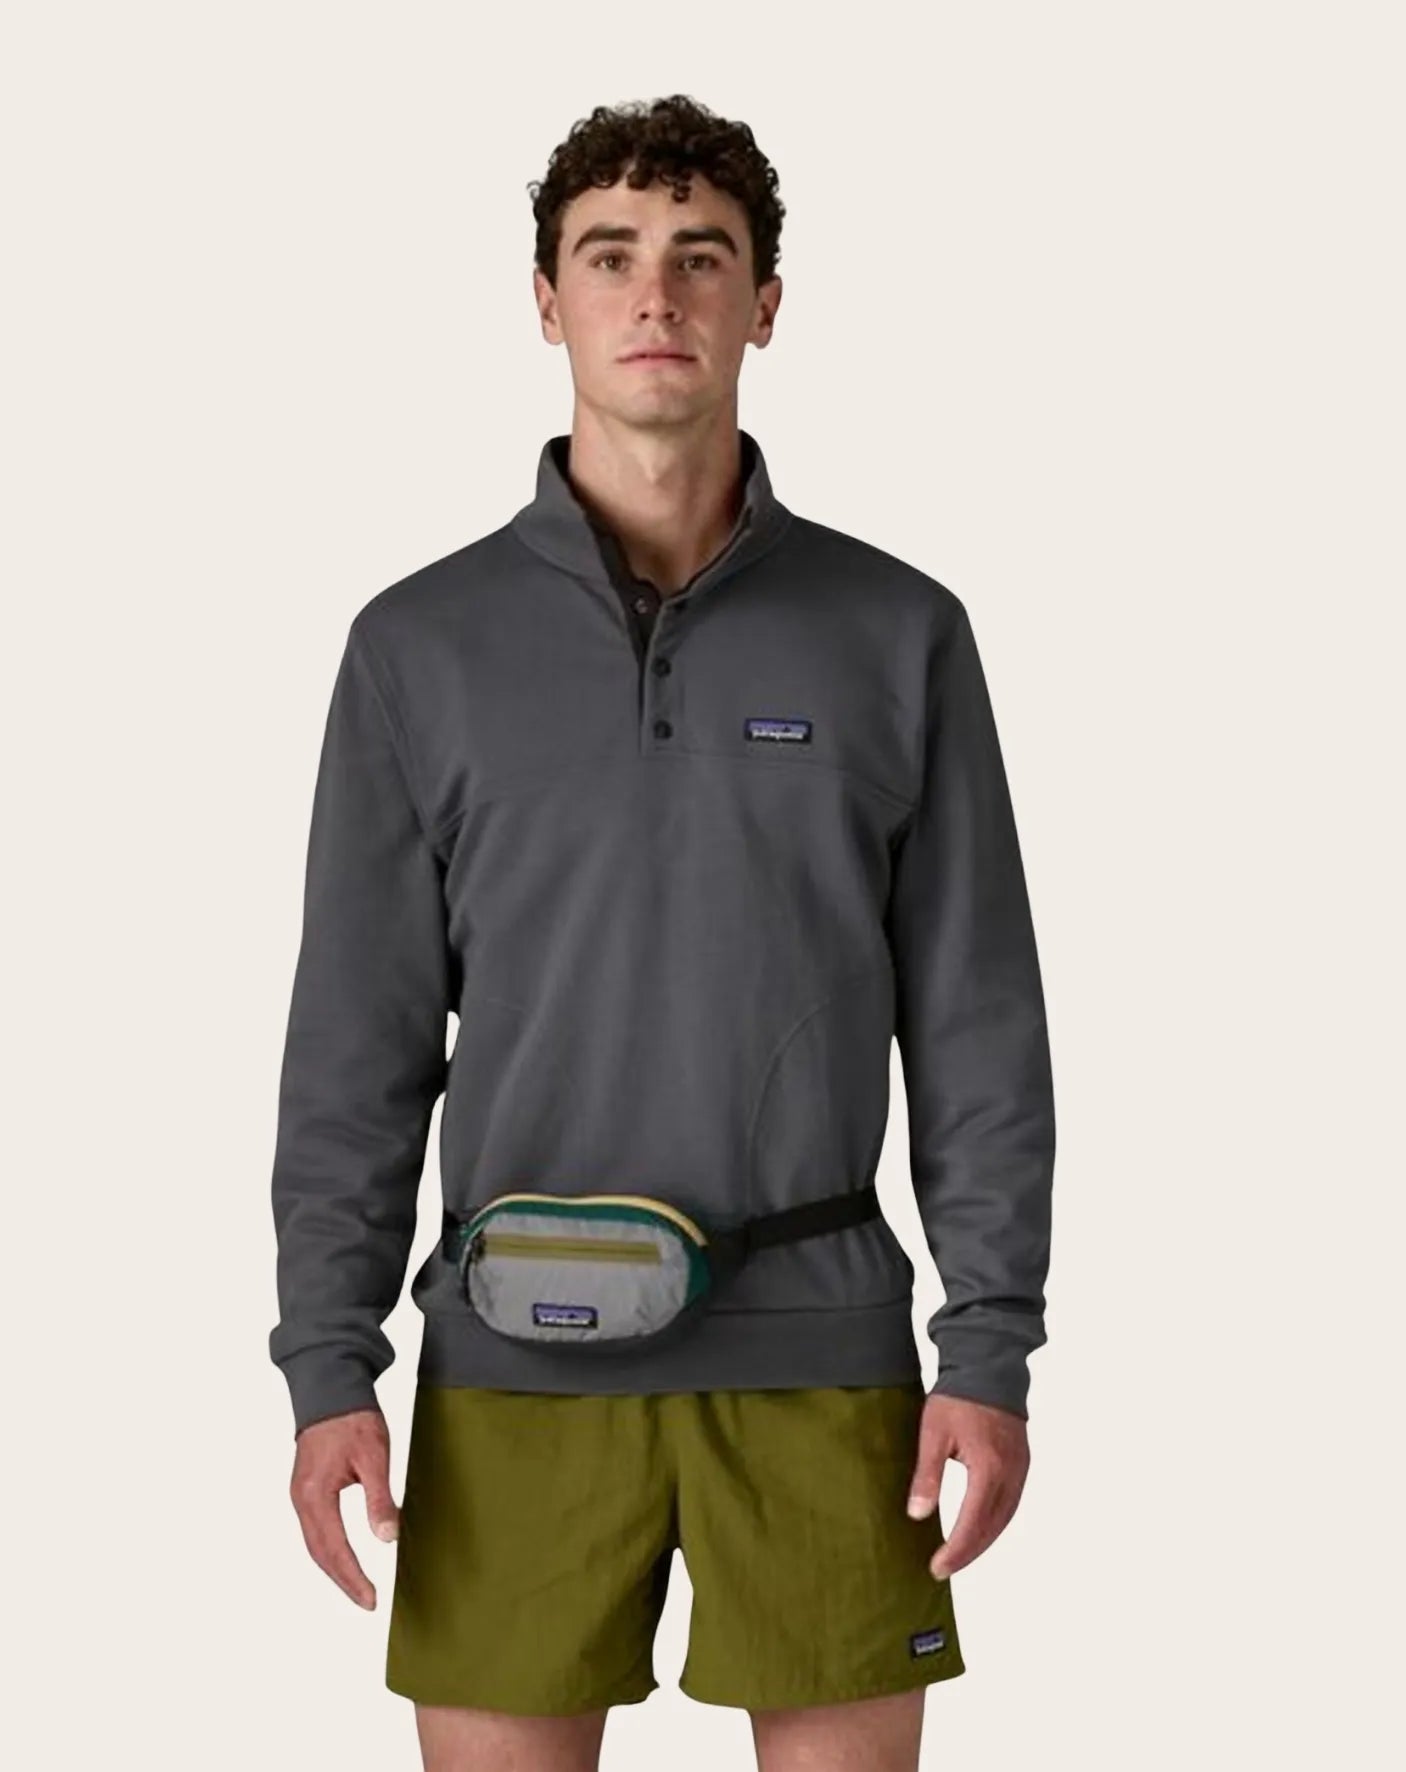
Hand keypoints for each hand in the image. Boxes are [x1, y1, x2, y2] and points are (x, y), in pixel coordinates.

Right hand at [289, 1407, 399, 1608]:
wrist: (330, 1387)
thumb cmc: (353, 1418)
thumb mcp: (374, 1456)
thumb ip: (379, 1498)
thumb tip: (387, 1538)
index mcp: (316, 1494)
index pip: (335, 1549)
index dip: (353, 1577)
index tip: (371, 1599)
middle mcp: (301, 1499)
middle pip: (320, 1553)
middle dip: (343, 1580)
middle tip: (367, 1601)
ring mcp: (300, 1495)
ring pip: (315, 1544)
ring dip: (335, 1568)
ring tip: (358, 1587)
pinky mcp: (305, 1489)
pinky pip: (315, 1530)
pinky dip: (329, 1549)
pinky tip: (344, 1557)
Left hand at [906, 1392, 1029, 1579]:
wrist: (988, 1365)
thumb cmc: (958, 1397)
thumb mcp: (933, 1434)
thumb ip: (927, 1476)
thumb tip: (918, 1515)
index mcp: (989, 1469)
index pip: (972, 1524)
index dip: (955, 1551)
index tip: (936, 1568)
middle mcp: (1011, 1475)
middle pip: (992, 1528)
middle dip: (968, 1552)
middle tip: (944, 1568)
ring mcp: (1021, 1469)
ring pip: (1005, 1519)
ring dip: (983, 1541)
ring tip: (959, 1555)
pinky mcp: (1022, 1462)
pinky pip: (1011, 1503)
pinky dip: (995, 1522)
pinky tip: (979, 1528)